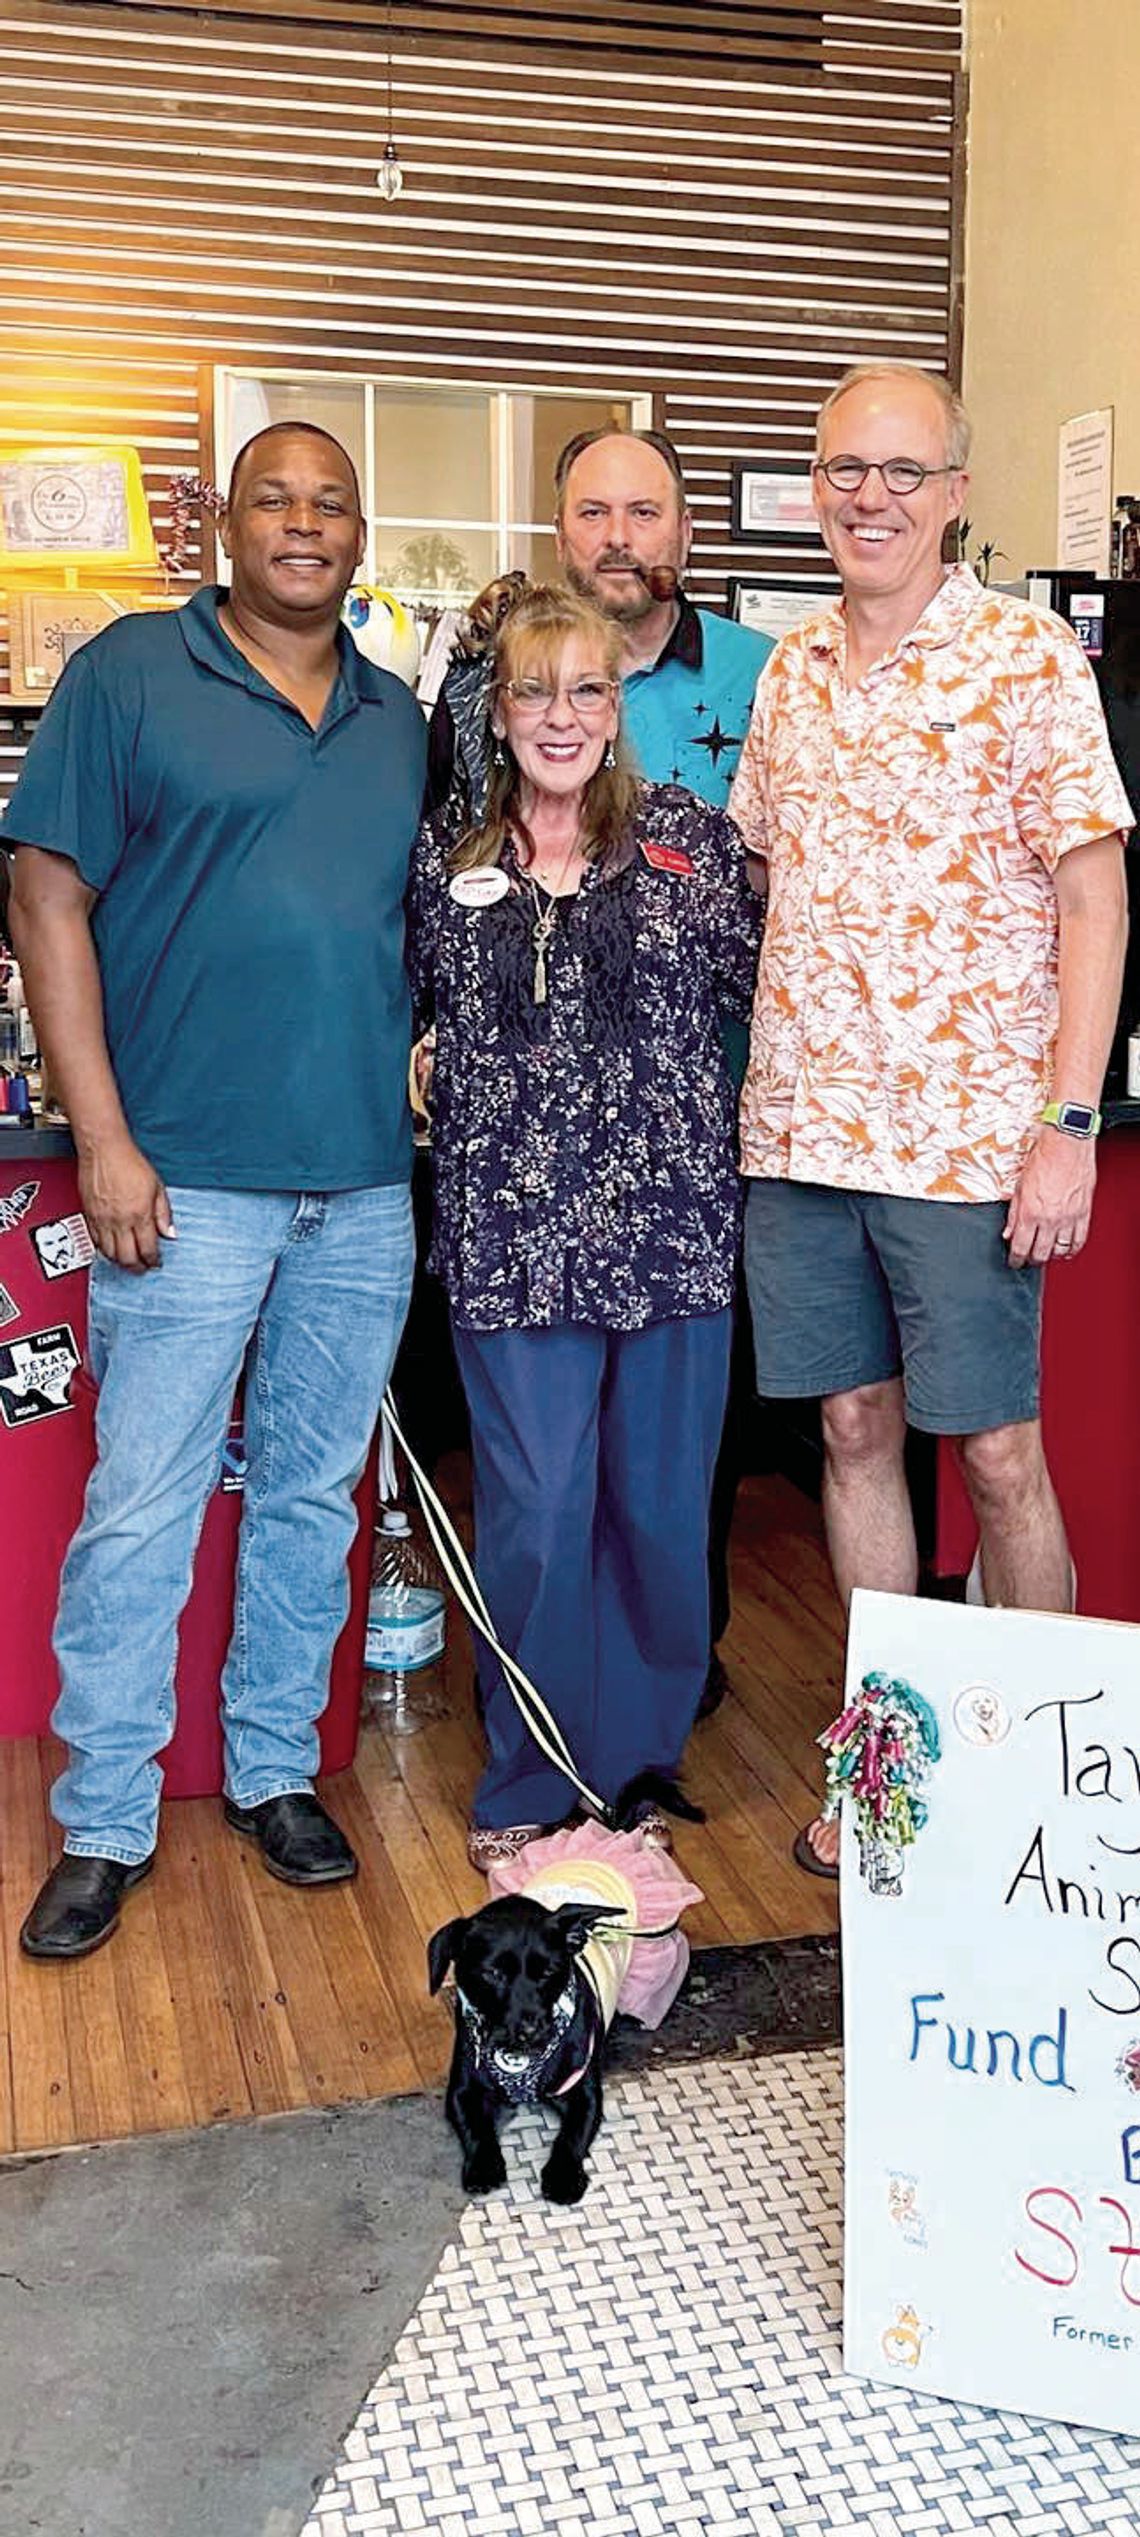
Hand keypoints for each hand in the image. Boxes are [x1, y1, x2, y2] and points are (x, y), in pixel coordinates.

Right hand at [78, 1134, 174, 1271]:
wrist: (104, 1149)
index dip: (153, 1260)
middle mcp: (120, 1220)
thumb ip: (164, 1213)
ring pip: (109, 1254)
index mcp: (139, 1214)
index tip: (156, 1262)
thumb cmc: (129, 1162)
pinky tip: (111, 1249)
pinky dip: (104, 1250)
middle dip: (137, 1267)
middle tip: (142, 1268)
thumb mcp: (157, 1186)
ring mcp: (102, 1219)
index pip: (148, 1249)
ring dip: (120, 1261)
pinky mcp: (89, 1215)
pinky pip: (96, 1241)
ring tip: (128, 1261)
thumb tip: (169, 1233)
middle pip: (127, 1257)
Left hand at [1004, 1125, 1095, 1268]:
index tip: (1015, 1261)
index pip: (1021, 1247)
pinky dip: (1073, 1248)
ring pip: (1061, 1250)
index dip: (1016, 1259)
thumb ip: (1014, 1213)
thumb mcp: (1019, 1186)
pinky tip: (1068, 1249)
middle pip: (1041, 1253)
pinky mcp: (1083, 1212)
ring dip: (1053, 1255)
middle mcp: (1050, 1218)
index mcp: (1030, 1212)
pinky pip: (1080, 1239)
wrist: (1067, 1144)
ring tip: (1047, 1254)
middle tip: (1029, 1259)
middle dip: (1033, 1260)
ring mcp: (1068, 1217)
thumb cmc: (1044, 1158)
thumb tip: (1008, 1232)